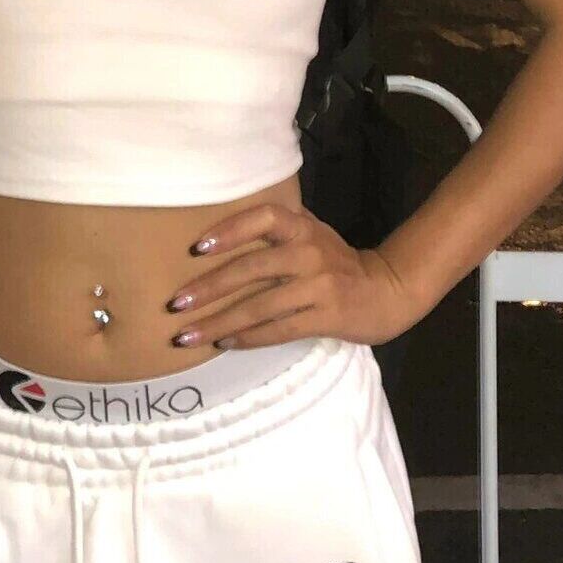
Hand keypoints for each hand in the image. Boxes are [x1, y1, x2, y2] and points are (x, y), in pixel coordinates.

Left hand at [164, 202, 419, 351]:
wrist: (387, 290)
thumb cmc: (335, 260)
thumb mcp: (311, 233)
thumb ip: (276, 229)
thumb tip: (215, 232)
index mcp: (302, 227)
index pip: (263, 218)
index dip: (230, 231)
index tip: (197, 249)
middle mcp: (309, 252)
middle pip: (252, 268)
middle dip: (209, 288)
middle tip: (176, 304)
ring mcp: (319, 286)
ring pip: (260, 306)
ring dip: (220, 323)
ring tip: (187, 336)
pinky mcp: (327, 317)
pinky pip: (279, 330)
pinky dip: (249, 338)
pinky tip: (225, 344)